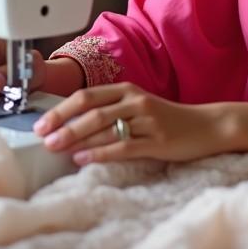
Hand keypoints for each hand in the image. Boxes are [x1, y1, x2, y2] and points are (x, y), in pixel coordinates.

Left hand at [33, 82, 222, 164]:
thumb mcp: (138, 107)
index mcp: (127, 89)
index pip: (87, 95)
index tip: (41, 123)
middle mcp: (135, 100)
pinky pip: (123, 146)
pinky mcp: (156, 140)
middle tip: (43, 138)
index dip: (61, 109)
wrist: (206, 126)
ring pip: (105, 127)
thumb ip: (110, 111)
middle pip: (91, 110)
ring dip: (76, 138)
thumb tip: (71, 126)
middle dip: (63, 124)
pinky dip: (100, 152)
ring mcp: (146, 120)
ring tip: (56, 148)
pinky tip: (83, 159)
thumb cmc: (166, 119)